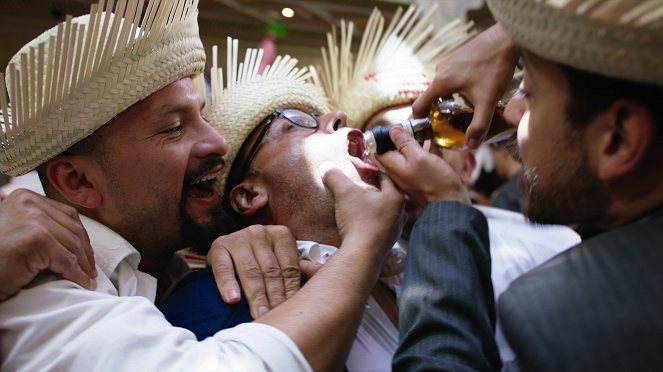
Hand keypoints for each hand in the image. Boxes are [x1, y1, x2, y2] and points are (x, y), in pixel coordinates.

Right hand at [0, 189, 96, 300]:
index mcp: (25, 197)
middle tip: (91, 268)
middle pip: (72, 228)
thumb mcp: (16, 229)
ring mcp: (34, 220)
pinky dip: (78, 275)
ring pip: (72, 245)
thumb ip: (38, 223)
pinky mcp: (38, 240)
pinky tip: (83, 283)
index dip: (80, 235)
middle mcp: (30, 204)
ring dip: (83, 265)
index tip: (86, 252)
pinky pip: (67, 261)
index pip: (66, 214)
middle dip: (85, 251)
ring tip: (88, 277)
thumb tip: (73, 234)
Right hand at [207, 225, 301, 318]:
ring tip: (261, 314)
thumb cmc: (261, 257)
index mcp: (280, 234)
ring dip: (256, 296)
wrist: (230, 247)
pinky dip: (228, 285)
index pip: (289, 267)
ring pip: (250, 272)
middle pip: (271, 271)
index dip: (291, 290)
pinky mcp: (219, 245)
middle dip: (275, 297)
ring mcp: (239, 238)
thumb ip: (300, 268)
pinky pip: (224, 268)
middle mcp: (260, 232)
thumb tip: (323, 274)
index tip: (292, 309)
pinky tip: (233, 300)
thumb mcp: (281, 258)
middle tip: (277, 316)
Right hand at [320, 162, 405, 258]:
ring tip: (359, 205)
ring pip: (384, 213)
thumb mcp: (345, 193)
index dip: (372, 170)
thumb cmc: (359, 221)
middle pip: (386, 195)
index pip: (386, 177)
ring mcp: (394, 231)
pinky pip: (379, 227)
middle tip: (360, 186)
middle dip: (373, 190)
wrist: (361, 256)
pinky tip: (360, 224)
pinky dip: (371, 223)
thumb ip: (336, 177)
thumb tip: (326, 166)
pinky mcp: (386, 244)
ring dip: (373, 208)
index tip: (362, 169)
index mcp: (396, 198)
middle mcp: (400, 214)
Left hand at [376, 126, 470, 206]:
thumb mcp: (418, 157)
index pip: (378, 149)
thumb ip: (404, 143)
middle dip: (401, 135)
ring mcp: (413, 173)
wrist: (451, 203)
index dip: (382, 136)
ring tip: (423, 125)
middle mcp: (400, 170)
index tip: (391, 125)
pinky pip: (423, 158)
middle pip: (394, 149)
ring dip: (415, 139)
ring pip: (410, 152)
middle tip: (411, 122)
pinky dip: (427, 148)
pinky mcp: (426, 175)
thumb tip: (392, 130)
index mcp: (393, 166)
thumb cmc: (435, 182)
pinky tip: (435, 138)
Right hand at [412, 23, 518, 148]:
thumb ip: (479, 125)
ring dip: (449, 101)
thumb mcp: (487, 100)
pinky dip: (457, 89)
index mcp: (441, 82)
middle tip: (447, 127)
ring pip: (443, 88)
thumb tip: (471, 145)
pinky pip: (451, 79)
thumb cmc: (495, 67)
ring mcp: (448, 63)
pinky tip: (473, 93)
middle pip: (432, 98)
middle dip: (438, 113)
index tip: (424, 132)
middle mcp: (440, 71)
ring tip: (463, 112)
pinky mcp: (457, 58)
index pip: (419, 106)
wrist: (507, 39)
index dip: (418, 121)